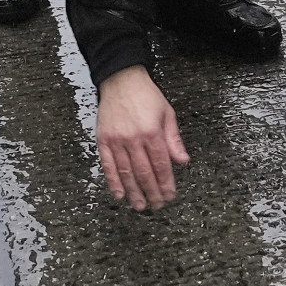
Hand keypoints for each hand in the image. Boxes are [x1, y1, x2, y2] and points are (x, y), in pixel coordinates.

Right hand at [95, 65, 186, 211]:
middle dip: (152, 192)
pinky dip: (113, 181)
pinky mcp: (103, 139)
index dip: (166, 183)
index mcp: (152, 131)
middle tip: (157, 205)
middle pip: (144, 172)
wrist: (121, 79)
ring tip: (140, 205)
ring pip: (126, 172)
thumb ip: (174, 139)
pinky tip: (119, 194)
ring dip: (134, 192)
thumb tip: (182, 161)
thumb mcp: (167, 113)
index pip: (161, 165)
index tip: (169, 195)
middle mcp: (133, 138)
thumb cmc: (145, 95)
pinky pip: (108, 165)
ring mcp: (116, 140)